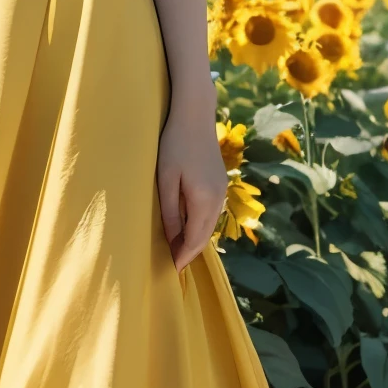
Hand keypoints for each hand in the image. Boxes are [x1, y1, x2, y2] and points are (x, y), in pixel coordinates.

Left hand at [156, 104, 226, 273]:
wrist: (195, 115)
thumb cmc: (174, 144)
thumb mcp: (166, 179)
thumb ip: (170, 211)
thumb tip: (171, 240)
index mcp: (205, 200)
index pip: (195, 240)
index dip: (183, 257)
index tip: (170, 272)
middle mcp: (218, 199)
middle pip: (205, 236)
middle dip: (189, 252)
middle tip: (171, 267)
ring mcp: (221, 190)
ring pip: (208, 225)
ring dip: (194, 239)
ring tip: (175, 250)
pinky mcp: (219, 183)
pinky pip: (209, 213)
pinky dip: (198, 225)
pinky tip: (184, 227)